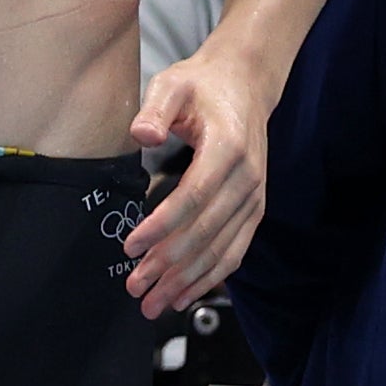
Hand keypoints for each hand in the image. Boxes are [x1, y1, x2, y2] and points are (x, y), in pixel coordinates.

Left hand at [124, 50, 270, 316]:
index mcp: (228, 150)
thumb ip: (155, 109)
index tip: (131, 245)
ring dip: (188, 280)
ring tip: (155, 302)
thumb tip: (142, 136)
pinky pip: (234, 250)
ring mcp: (254, 199)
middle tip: (135, 286)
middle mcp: (248, 181)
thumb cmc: (200, 85)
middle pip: (205, 232)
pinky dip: (211, 275)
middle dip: (169, 264)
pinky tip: (186, 293)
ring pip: (221, 250)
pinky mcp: (253, 210)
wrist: (244, 84)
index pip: (193, 198)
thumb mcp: (172, 84)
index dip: (162, 226)